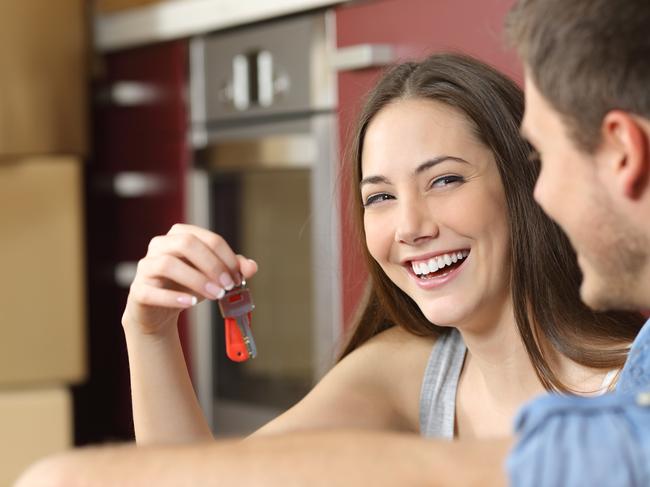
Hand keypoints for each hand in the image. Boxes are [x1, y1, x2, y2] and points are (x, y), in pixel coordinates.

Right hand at [122, 223, 257, 335]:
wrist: (159, 312)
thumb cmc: (187, 286)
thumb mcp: (213, 276)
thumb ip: (232, 269)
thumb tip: (252, 266)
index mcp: (180, 235)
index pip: (207, 238)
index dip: (226, 257)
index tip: (239, 277)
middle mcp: (160, 245)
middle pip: (186, 244)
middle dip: (212, 264)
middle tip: (228, 285)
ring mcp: (145, 267)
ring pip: (167, 264)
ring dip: (196, 280)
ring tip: (215, 295)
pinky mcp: (138, 290)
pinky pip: (151, 291)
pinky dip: (173, 297)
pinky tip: (191, 303)